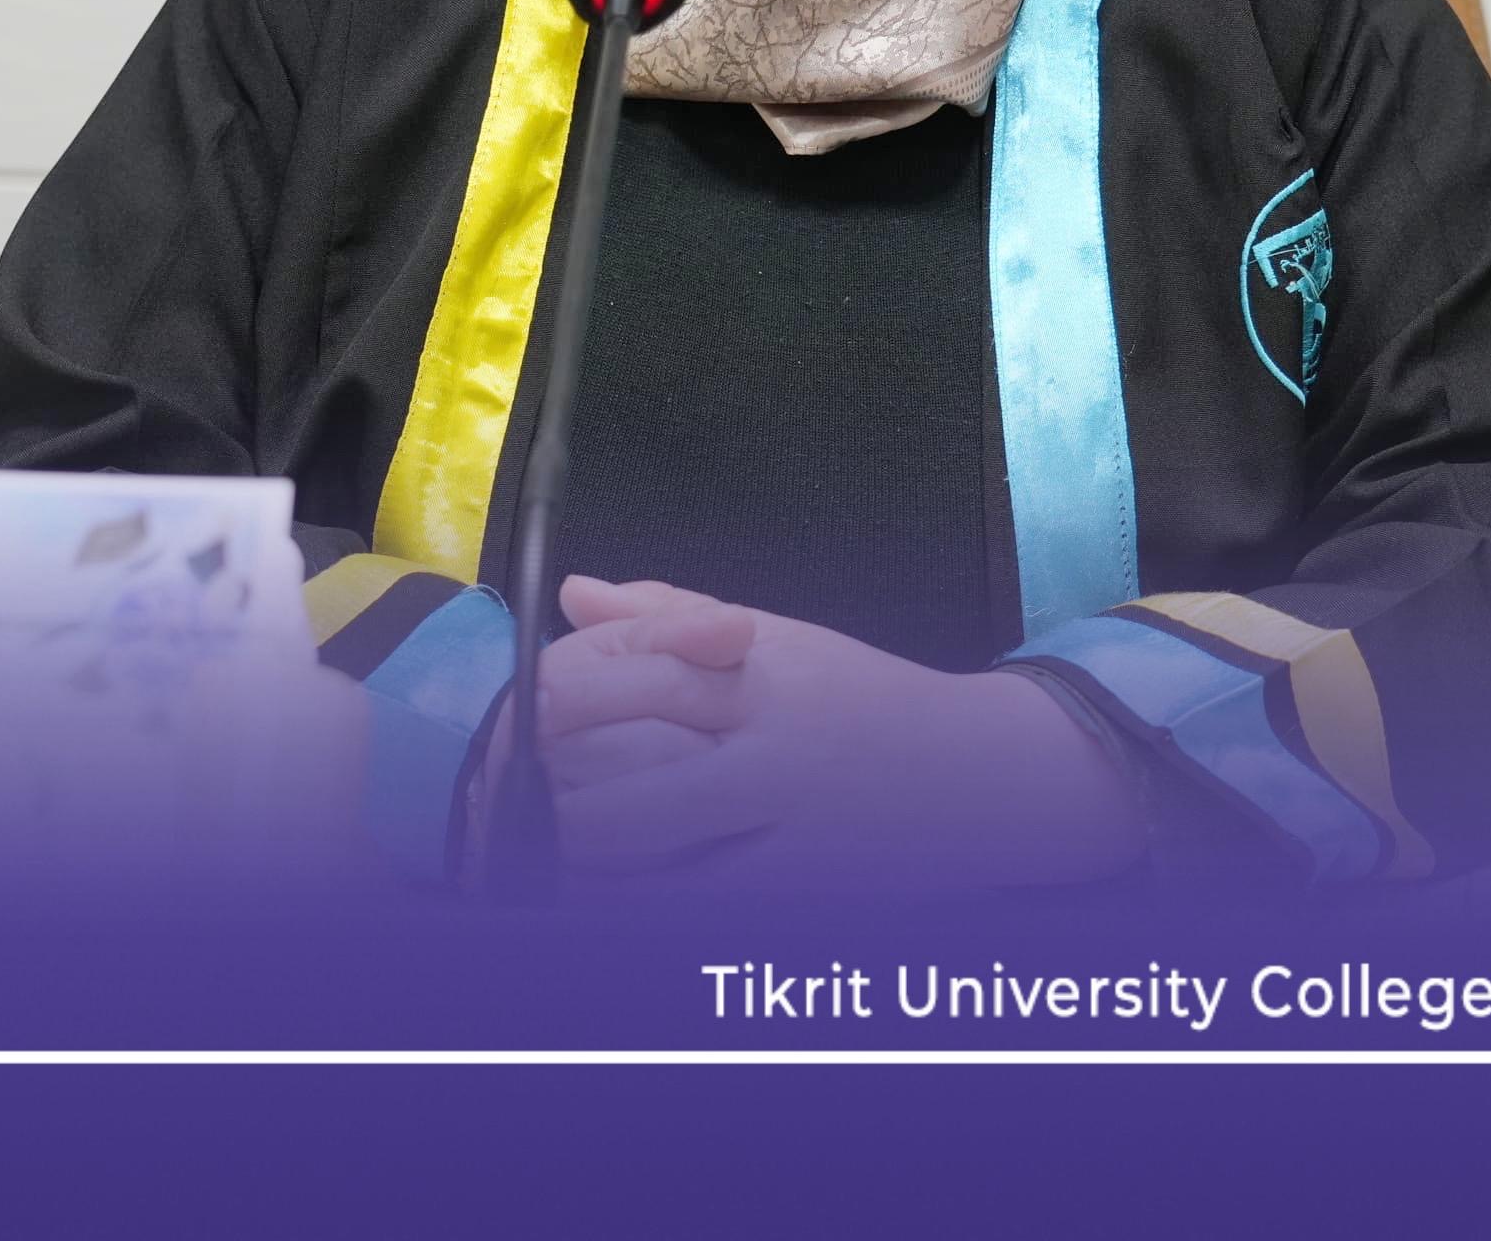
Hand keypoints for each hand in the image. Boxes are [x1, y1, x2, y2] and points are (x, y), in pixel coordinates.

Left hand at [522, 576, 1144, 889]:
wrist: (982, 779)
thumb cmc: (866, 702)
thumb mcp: (782, 641)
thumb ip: (672, 616)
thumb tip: (572, 591)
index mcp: (761, 669)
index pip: (641, 668)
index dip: (560, 694)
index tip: (514, 712)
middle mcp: (771, 743)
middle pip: (629, 763)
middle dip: (552, 783)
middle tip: (507, 790)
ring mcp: (788, 822)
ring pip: (647, 842)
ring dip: (579, 847)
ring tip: (543, 841)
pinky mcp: (802, 887)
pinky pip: (693, 899)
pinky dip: (634, 898)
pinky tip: (603, 892)